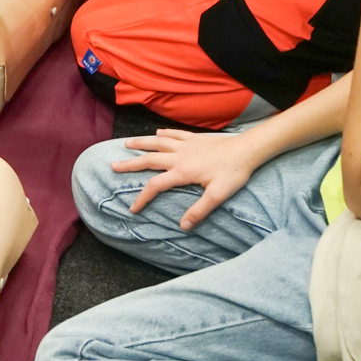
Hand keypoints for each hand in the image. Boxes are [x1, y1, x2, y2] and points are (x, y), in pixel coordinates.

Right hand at [113, 128, 260, 230]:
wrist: (246, 149)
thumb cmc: (233, 173)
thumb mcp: (217, 196)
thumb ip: (199, 211)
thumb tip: (183, 227)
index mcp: (183, 172)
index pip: (155, 186)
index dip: (142, 198)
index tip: (133, 209)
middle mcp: (180, 156)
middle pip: (149, 160)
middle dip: (130, 164)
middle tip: (114, 165)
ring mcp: (186, 145)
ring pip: (158, 143)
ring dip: (141, 143)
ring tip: (126, 144)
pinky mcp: (195, 138)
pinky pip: (175, 134)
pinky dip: (164, 134)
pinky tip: (158, 133)